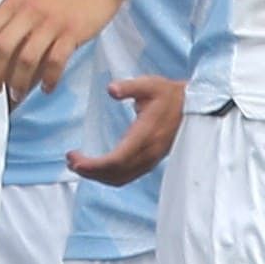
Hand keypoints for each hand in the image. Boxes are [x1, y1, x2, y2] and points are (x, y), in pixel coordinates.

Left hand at [0, 0, 121, 101]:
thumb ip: (14, 17)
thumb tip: (0, 49)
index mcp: (15, 2)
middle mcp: (29, 11)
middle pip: (1, 50)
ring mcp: (50, 22)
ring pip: (25, 60)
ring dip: (18, 83)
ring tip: (18, 94)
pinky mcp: (72, 32)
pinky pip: (55, 63)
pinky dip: (48, 80)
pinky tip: (47, 87)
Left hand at [67, 76, 183, 186]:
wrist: (194, 107)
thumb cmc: (168, 94)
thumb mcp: (149, 84)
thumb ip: (129, 87)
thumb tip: (110, 89)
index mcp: (146, 135)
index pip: (116, 159)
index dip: (94, 165)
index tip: (74, 158)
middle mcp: (149, 153)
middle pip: (115, 173)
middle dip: (89, 171)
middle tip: (70, 160)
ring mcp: (151, 160)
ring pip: (121, 179)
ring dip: (97, 176)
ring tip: (78, 165)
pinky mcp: (151, 161)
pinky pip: (127, 177)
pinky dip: (109, 177)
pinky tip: (96, 169)